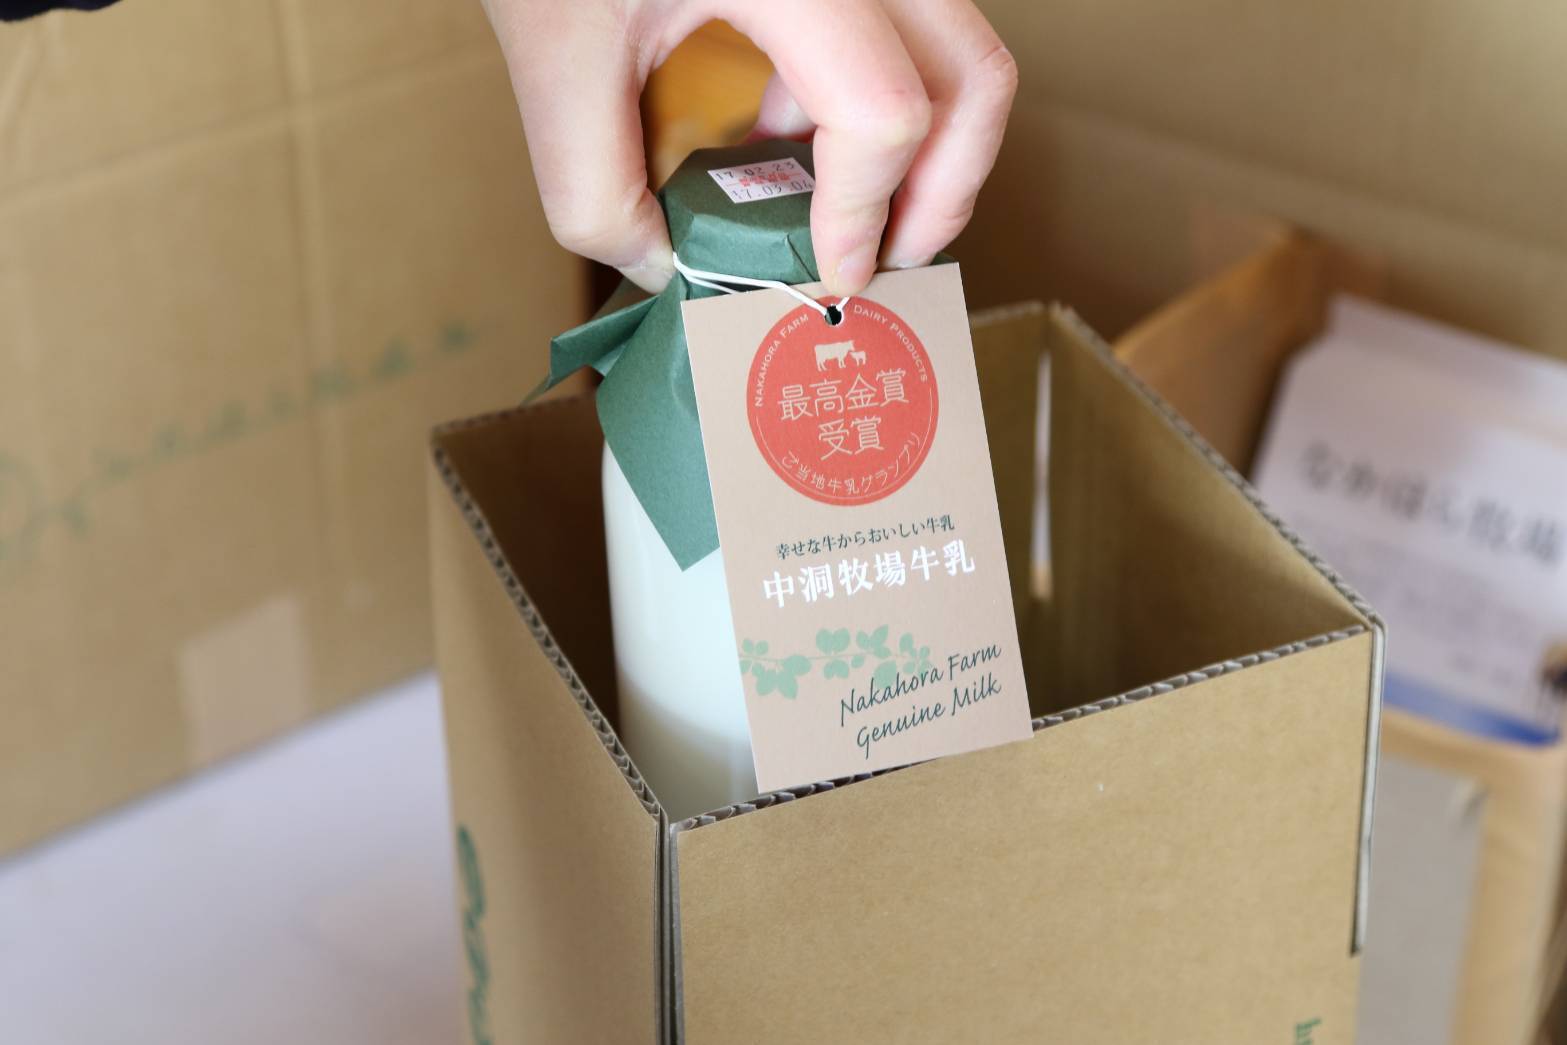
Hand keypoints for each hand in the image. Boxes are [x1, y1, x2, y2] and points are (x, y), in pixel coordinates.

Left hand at [481, 0, 1017, 295]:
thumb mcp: (555, 54)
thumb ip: (596, 190)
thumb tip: (664, 267)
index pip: (884, 111)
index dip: (864, 216)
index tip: (829, 277)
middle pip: (973, 75)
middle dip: (943, 191)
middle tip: (890, 257)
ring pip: (957, 46)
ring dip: (917, 144)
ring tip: (838, 208)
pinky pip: (908, 22)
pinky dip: (875, 91)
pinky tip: (791, 130)